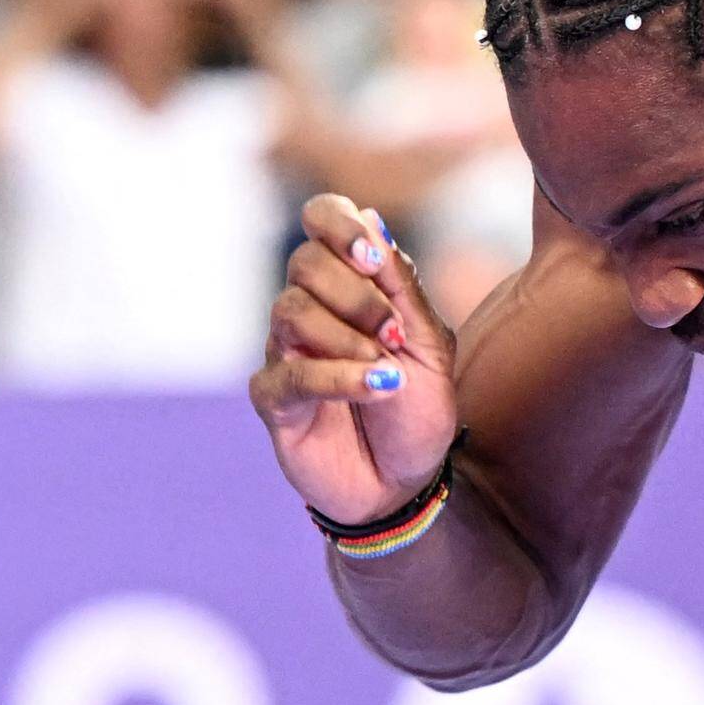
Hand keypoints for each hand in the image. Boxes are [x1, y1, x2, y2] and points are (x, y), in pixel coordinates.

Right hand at [253, 191, 461, 521]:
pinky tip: (379, 388)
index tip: (373, 258)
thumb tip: (372, 219)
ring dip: (348, 337)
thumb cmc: (417, 412)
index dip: (339, 225)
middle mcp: (309, 309)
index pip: (320, 219)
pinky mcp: (274, 400)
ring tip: (388, 371)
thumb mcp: (429, 346)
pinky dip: (339, 378)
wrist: (407, 485)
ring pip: (291, 310)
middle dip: (357, 294)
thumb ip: (402, 286)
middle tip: (394, 334)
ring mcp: (285, 352)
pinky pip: (291, 374)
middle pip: (305, 262)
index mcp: (347, 285)